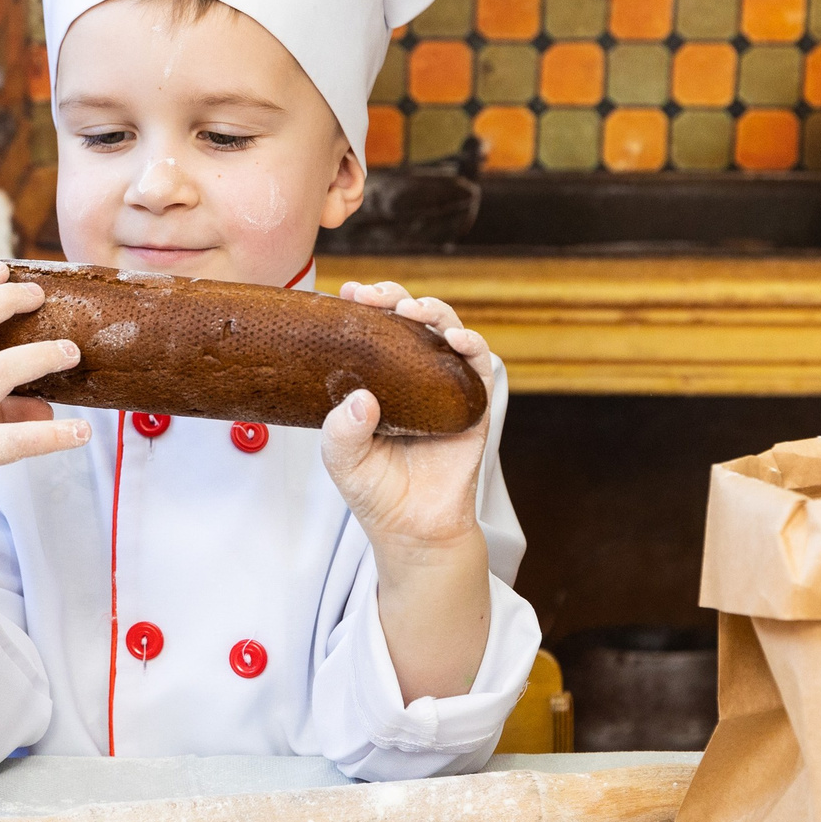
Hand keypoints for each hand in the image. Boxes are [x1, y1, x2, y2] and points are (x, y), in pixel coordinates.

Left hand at [320, 281, 496, 704]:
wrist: (413, 527)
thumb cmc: (375, 490)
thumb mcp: (342, 461)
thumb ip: (340, 431)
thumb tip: (360, 399)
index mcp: (379, 377)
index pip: (373, 329)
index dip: (364, 306)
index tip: (347, 293)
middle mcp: (413, 373)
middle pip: (410, 318)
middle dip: (394, 297)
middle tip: (375, 297)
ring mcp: (445, 384)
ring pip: (446, 329)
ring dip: (433, 311)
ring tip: (412, 312)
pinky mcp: (474, 403)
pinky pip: (479, 364)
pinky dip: (471, 345)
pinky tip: (454, 341)